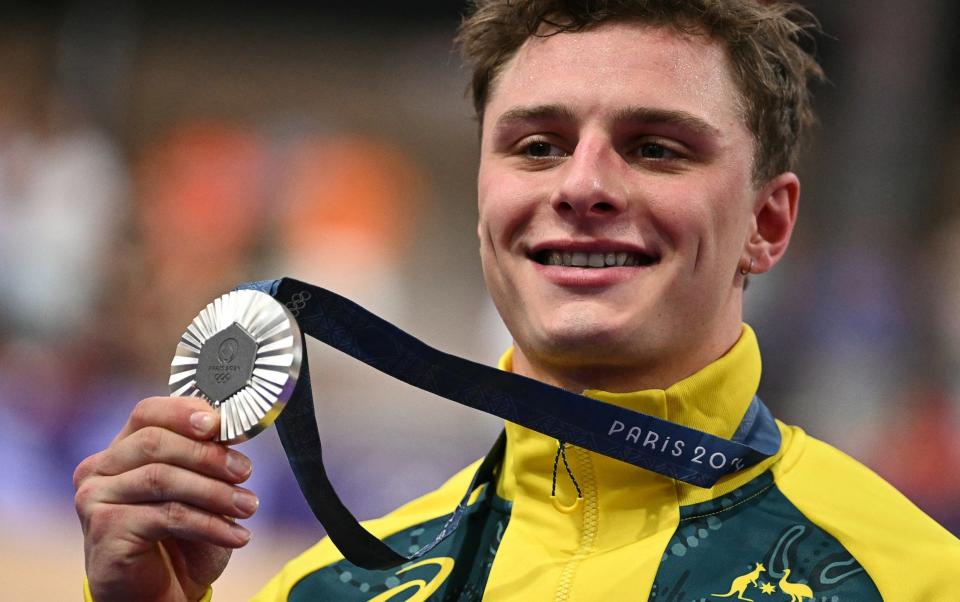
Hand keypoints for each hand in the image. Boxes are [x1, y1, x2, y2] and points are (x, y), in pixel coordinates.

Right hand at [74, 396, 257, 601]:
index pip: (147, 413)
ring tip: (248, 506)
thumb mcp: (198, 490)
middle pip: (155, 442)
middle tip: (245, 471)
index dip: (185, 412)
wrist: (158, 595)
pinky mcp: (105, 529)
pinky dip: (209, 524)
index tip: (223, 424)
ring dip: (214, 492)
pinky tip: (236, 535)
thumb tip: (230, 429)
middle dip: (208, 455)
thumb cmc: (179, 539)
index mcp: (122, 450)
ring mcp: (96, 499)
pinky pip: (166, 516)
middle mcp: (100, 469)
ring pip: (162, 478)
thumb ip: (204, 457)